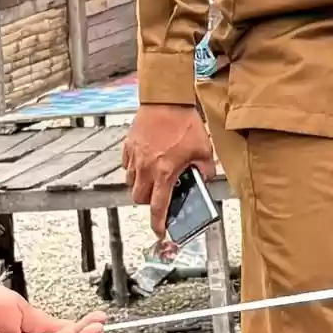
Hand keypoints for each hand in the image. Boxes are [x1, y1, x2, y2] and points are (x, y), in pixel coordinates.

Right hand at [123, 103, 218, 238]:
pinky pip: (126, 165)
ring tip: (153, 177)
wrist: (166, 100)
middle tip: (160, 196)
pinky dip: (133, 168)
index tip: (159, 232)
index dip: (158, 223)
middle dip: (148, 202)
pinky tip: (145, 161)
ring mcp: (135, 157)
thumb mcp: (204, 149)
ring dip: (140, 186)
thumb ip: (205, 169)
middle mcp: (146, 168)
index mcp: (164, 173)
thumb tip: (204, 179)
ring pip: (130, 183)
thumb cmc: (184, 123)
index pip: (158, 207)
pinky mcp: (128, 145)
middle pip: (139, 198)